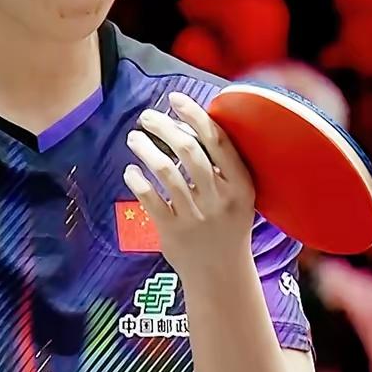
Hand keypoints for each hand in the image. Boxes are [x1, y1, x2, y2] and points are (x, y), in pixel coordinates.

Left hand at [123, 92, 256, 272]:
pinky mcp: (174, 231)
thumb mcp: (238, 195)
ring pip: (166, 171)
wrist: (221, 273)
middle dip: (164, 127)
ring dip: (146, 149)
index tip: (175, 98)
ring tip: (134, 138)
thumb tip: (190, 123)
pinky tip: (130, 171)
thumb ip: (221, 164)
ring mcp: (197, 215)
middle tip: (147, 117)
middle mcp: (220, 197)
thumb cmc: (226, 224)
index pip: (218, 140)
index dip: (195, 115)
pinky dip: (137, 180)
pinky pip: (150, 199)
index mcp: (240, 184)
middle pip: (189, 150)